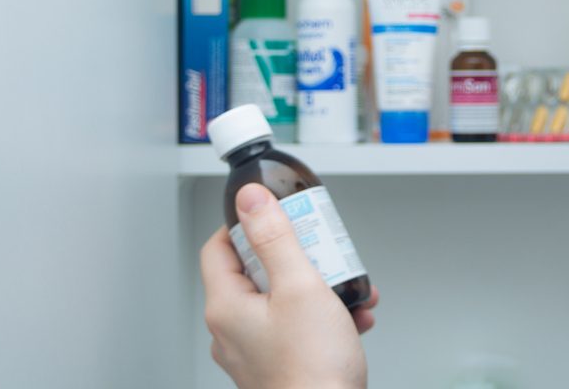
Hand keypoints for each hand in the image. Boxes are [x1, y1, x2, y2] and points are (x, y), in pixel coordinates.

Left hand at [201, 183, 375, 388]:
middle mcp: (232, 331)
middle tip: (319, 250)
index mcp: (226, 307)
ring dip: (317, 287)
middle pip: (255, 272)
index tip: (274, 216)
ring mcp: (254, 351)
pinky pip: (294, 328)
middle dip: (296, 257)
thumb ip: (275, 238)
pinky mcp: (277, 365)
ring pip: (280, 300)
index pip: (217, 247)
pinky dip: (321, 317)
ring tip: (344, 287)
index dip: (245, 225)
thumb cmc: (312, 369)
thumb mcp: (300, 286)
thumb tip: (250, 199)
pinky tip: (351, 318)